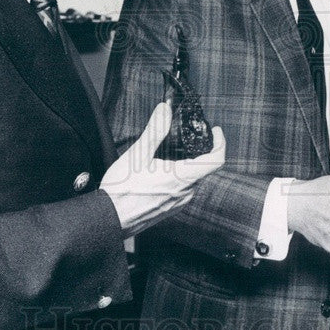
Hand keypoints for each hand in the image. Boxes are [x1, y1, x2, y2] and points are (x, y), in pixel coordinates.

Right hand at [100, 101, 224, 236]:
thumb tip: (165, 110)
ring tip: (169, 155)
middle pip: (203, 169)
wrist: (109, 219)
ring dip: (186, 166)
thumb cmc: (122, 190)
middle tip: (187, 139)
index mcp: (182, 177)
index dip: (220, 143)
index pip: (215, 161)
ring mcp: (178, 204)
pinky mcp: (170, 210)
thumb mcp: (138, 154)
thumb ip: (155, 130)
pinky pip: (182, 190)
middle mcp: (185, 193)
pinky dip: (177, 178)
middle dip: (198, 152)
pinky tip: (160, 173)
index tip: (216, 132)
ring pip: (192, 180)